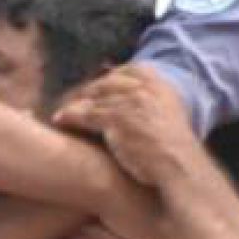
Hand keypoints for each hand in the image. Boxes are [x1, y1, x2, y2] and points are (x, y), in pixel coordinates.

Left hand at [54, 66, 203, 189]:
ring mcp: (128, 101)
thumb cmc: (174, 152)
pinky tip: (60, 120)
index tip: (96, 88)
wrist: (179, 168)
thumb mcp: (169, 117)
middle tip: (73, 99)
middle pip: (106, 83)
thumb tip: (134, 105)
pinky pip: (85, 114)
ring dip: (74, 104)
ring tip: (62, 112)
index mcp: (159, 84)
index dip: (109, 79)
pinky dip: (69, 117)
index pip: (128, 71)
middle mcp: (143, 88)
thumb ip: (152, 104)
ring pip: (92, 98)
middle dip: (87, 91)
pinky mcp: (115, 119)